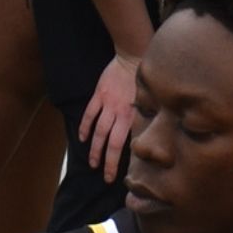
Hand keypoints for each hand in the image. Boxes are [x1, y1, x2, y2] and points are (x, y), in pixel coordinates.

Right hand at [80, 54, 137, 178]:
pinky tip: (83, 138)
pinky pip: (90, 113)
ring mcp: (107, 104)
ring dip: (94, 149)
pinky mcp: (99, 94)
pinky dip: (85, 127)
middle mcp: (119, 112)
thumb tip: (144, 139)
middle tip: (104, 176)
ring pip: (98, 131)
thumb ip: (144, 119)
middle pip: (110, 142)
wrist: (134, 56)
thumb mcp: (149, 102)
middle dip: (106, 161)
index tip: (116, 175)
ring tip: (92, 163)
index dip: (118, 161)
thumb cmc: (144, 80)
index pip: (123, 144)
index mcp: (133, 116)